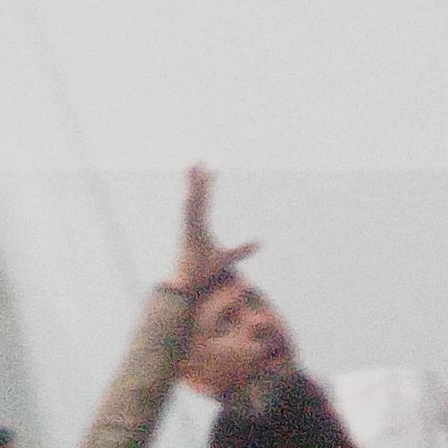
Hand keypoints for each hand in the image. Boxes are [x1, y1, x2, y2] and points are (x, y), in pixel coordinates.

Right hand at [169, 164, 257, 299]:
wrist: (189, 287)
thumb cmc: (203, 272)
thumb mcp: (227, 258)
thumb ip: (242, 250)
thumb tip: (260, 243)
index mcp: (200, 226)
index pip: (205, 201)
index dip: (208, 185)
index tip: (212, 169)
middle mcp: (192, 225)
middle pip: (197, 197)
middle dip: (198, 179)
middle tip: (199, 160)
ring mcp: (188, 230)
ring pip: (191, 204)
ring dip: (192, 188)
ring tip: (191, 171)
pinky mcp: (187, 238)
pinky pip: (188, 220)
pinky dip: (188, 208)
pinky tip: (189, 197)